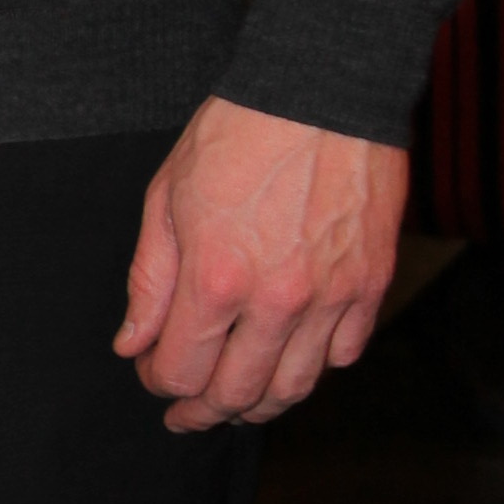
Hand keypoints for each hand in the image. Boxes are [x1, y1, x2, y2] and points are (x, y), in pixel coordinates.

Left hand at [116, 99, 404, 431]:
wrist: (323, 88)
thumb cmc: (240, 132)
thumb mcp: (168, 197)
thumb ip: (150, 280)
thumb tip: (133, 342)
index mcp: (216, 279)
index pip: (181, 372)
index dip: (158, 384)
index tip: (152, 373)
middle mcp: (276, 300)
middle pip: (236, 394)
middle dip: (202, 413)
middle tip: (187, 415)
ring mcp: (330, 296)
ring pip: (294, 387)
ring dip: (258, 405)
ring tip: (237, 402)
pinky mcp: (370, 283)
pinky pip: (344, 353)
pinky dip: (314, 367)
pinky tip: (290, 358)